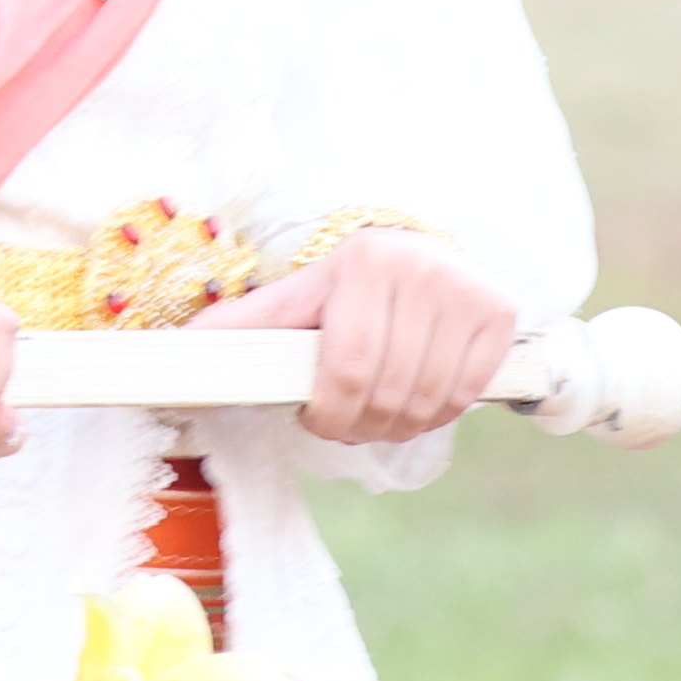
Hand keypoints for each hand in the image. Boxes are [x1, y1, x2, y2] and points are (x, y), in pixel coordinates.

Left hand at [192, 230, 519, 447]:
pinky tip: (416, 398)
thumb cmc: (345, 288)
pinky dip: (437, 413)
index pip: (347, 372)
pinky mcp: (499, 313)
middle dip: (359, 425)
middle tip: (346, 420)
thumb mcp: (296, 299)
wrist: (418, 254)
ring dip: (397, 425)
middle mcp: (421, 269)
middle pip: (387, 394)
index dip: (329, 415)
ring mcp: (467, 290)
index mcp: (363, 263)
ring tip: (377, 411)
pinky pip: (466, 395)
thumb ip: (244, 327)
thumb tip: (180, 349)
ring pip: (428, 401)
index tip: (316, 421)